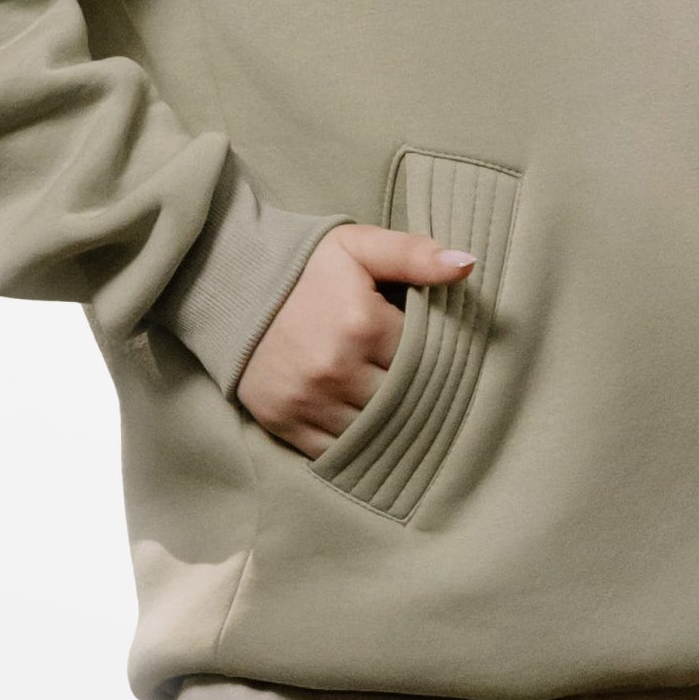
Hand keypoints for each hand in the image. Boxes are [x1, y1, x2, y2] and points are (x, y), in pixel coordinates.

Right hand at [234, 224, 476, 454]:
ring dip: (391, 425)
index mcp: (361, 322)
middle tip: (421, 385)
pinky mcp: (285, 422)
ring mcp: (308, 399)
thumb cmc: (305, 267)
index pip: (425, 358)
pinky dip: (357, 447)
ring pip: (375, 431)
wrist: (230, 286)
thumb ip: (414, 254)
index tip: (435, 352)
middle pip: (403, 399)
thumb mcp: (359, 247)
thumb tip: (467, 264)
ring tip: (397, 408)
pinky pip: (337, 452)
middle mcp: (335, 367)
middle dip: (416, 393)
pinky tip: (368, 432)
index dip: (436, 357)